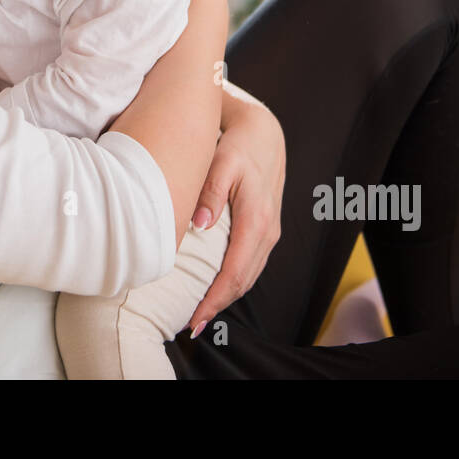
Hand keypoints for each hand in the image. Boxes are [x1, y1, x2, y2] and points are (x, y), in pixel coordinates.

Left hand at [185, 85, 285, 335]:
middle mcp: (267, 233)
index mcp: (256, 221)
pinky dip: (233, 282)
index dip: (213, 300)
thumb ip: (211, 193)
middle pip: (242, 282)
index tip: (193, 319)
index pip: (234, 273)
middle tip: (189, 326)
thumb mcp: (222, 162)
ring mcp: (269, 233)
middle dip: (216, 306)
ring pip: (248, 276)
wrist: (263, 133)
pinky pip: (250, 265)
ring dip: (225, 297)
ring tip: (199, 314)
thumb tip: (200, 226)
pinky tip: (216, 288)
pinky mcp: (265, 229)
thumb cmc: (238, 146)